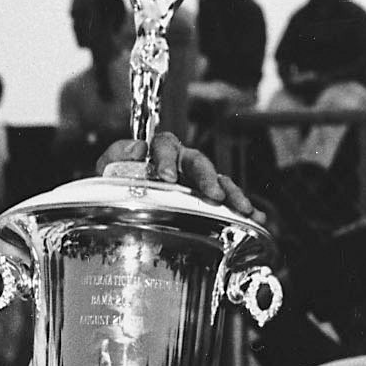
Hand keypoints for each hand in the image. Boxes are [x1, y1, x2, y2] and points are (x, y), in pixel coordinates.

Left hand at [102, 131, 257, 218]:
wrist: (124, 211)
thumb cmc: (120, 188)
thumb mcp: (108, 174)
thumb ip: (114, 158)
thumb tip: (136, 148)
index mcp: (159, 153)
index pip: (165, 145)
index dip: (166, 159)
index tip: (166, 178)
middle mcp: (183, 163)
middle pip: (198, 162)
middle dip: (206, 178)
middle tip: (212, 195)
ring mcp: (199, 181)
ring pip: (219, 180)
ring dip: (232, 193)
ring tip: (243, 209)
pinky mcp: (209, 199)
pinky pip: (229, 200)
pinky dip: (243, 209)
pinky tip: (257, 220)